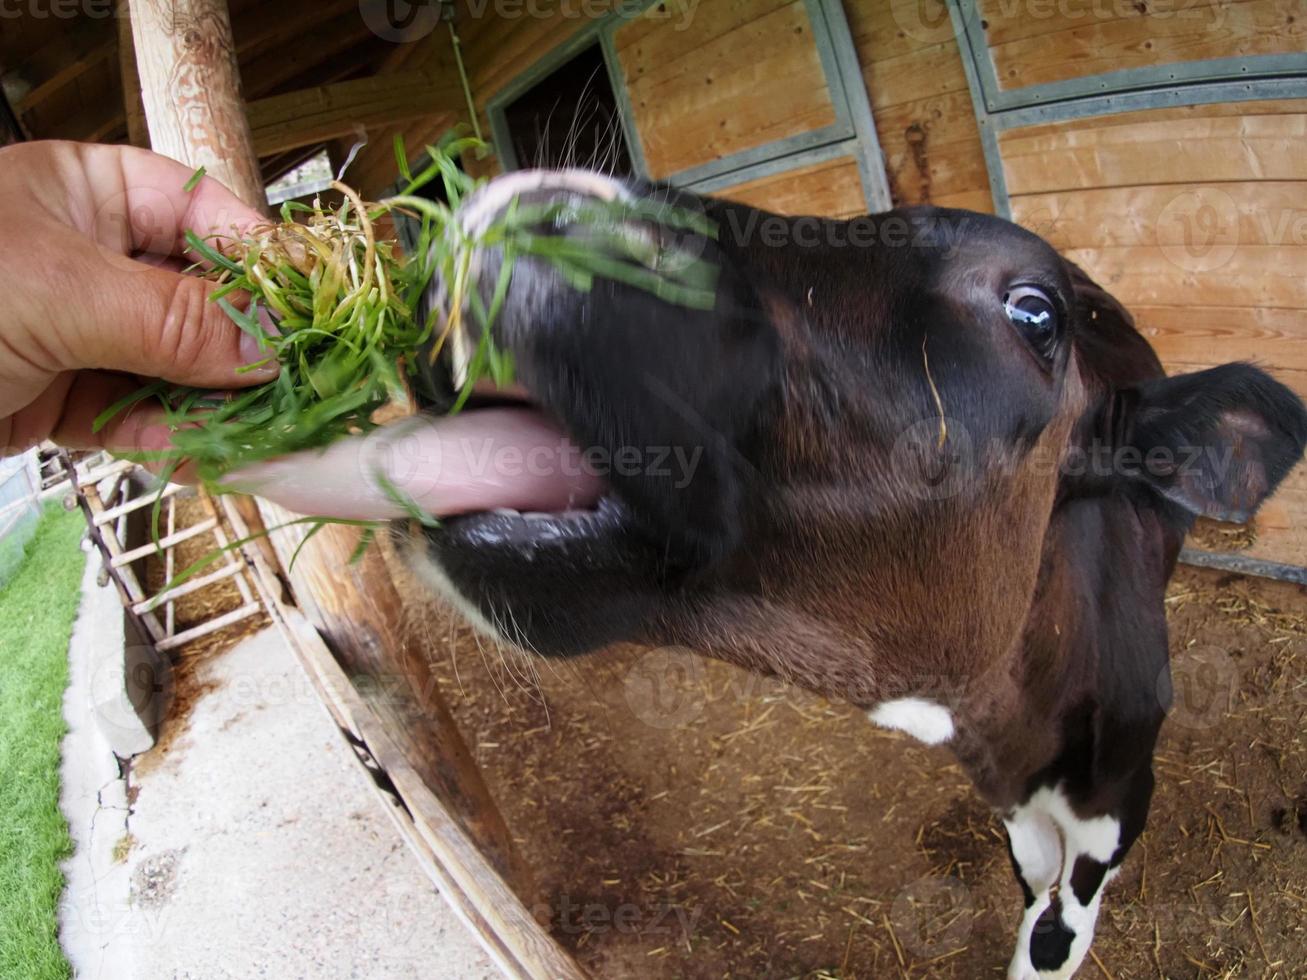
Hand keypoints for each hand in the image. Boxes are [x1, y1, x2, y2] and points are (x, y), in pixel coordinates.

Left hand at [0, 140, 276, 456]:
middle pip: (198, 300)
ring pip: (175, 368)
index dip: (257, 258)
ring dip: (217, 405)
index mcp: (84, 194)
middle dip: (246, 348)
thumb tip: (268, 349)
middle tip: (299, 383)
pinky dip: (171, 441)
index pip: (200, 212)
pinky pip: (135, 417)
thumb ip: (171, 321)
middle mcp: (89, 258)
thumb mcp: (58, 291)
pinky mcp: (60, 397)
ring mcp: (77, 331)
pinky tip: (209, 458)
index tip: (308, 305)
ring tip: (265, 434)